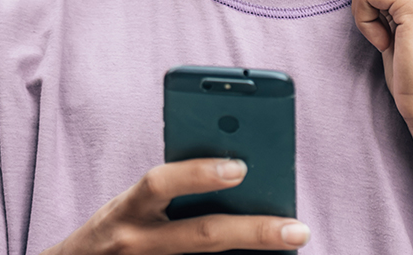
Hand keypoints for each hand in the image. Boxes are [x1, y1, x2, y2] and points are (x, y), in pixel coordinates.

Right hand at [40, 158, 309, 254]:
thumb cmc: (115, 230)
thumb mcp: (130, 205)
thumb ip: (170, 191)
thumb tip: (237, 175)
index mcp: (127, 208)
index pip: (159, 183)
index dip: (198, 173)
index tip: (240, 167)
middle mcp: (136, 242)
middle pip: (202, 234)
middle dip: (254, 231)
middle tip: (297, 229)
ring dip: (253, 254)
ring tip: (291, 246)